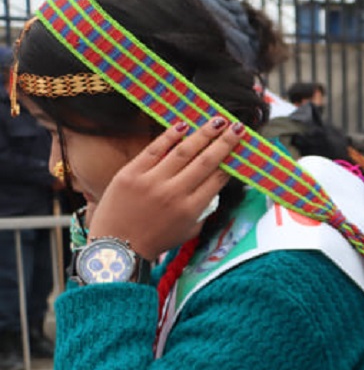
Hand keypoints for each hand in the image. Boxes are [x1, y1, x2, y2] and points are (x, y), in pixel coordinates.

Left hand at [88, 118, 242, 259]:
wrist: (116, 248)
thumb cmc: (154, 241)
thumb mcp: (188, 231)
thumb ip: (202, 210)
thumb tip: (213, 187)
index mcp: (191, 209)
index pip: (218, 178)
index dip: (231, 161)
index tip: (241, 148)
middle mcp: (174, 193)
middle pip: (206, 161)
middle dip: (225, 142)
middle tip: (238, 127)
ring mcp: (151, 182)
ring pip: (184, 151)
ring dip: (204, 133)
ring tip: (217, 120)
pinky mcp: (130, 174)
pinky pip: (154, 150)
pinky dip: (169, 136)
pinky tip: (183, 125)